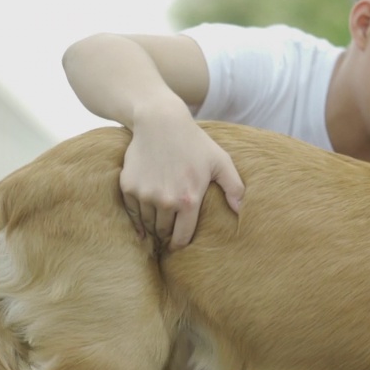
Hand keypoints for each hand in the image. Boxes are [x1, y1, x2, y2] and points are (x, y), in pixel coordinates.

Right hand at [120, 107, 243, 249]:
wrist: (160, 121)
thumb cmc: (194, 142)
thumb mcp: (220, 161)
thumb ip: (234, 187)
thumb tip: (241, 212)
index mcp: (188, 200)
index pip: (181, 237)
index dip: (179, 245)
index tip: (178, 247)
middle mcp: (165, 201)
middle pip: (163, 231)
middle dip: (166, 235)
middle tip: (169, 235)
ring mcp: (145, 194)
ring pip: (147, 223)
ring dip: (152, 226)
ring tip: (157, 225)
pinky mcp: (128, 186)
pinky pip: (132, 211)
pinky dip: (137, 216)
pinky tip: (142, 220)